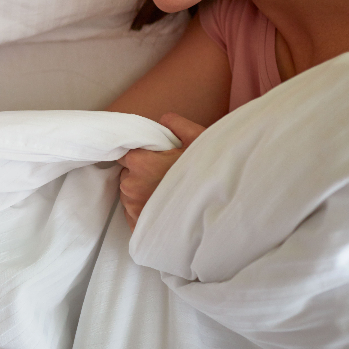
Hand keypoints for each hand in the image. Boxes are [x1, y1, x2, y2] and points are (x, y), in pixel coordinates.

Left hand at [118, 112, 204, 228]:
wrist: (221, 210)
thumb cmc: (209, 173)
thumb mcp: (198, 139)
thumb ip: (176, 125)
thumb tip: (165, 120)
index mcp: (140, 163)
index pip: (126, 155)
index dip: (140, 157)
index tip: (154, 161)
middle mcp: (131, 186)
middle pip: (128, 176)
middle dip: (142, 176)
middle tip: (166, 178)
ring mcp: (134, 209)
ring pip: (130, 197)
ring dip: (143, 195)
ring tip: (169, 197)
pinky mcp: (139, 228)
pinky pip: (135, 217)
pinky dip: (146, 214)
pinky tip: (166, 212)